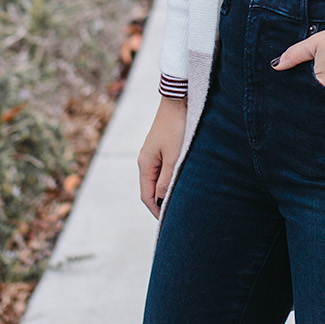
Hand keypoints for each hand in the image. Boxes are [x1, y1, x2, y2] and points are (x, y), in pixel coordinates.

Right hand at [138, 96, 186, 218]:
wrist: (177, 100)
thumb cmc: (176, 127)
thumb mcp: (174, 156)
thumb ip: (167, 179)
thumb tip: (160, 198)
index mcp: (145, 164)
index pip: (146, 196)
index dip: (156, 210)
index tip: (168, 223)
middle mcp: (145, 160)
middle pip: (150, 189)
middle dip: (160, 203)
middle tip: (175, 216)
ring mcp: (153, 153)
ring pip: (157, 179)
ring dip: (165, 191)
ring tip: (179, 203)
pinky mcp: (161, 147)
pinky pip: (162, 169)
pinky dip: (168, 179)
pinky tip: (180, 183)